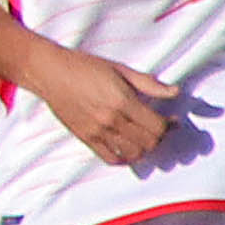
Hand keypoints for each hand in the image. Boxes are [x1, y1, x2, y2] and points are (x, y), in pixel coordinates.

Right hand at [28, 48, 179, 166]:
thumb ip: (148, 84)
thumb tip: (174, 91)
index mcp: (122, 101)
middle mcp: (111, 120)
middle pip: (149, 142)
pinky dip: (124, 158)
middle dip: (159, 137)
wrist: (50, 73)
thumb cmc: (84, 66)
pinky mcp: (86, 138)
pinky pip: (111, 159)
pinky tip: (127, 149)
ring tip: (143, 138)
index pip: (157, 126)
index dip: (169, 125)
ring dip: (144, 148)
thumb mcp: (120, 69)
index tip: (172, 120)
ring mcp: (97, 132)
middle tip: (159, 128)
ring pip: (133, 153)